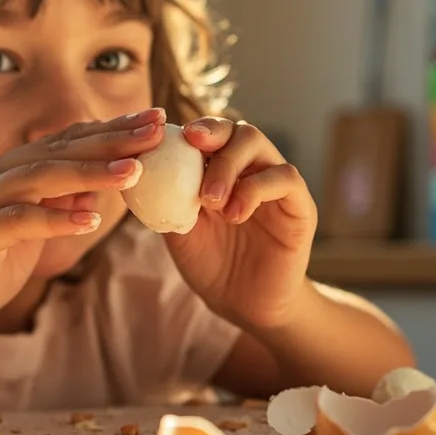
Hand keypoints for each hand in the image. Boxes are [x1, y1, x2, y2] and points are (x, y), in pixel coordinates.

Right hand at [0, 108, 166, 349]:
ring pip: (37, 178)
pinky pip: (16, 222)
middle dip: (110, 140)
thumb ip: (60, 203)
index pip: (63, 142)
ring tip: (132, 171)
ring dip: (88, 173)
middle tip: (155, 130)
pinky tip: (90, 219)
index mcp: (3, 171)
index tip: (155, 120)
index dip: (110, 129)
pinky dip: (54, 219)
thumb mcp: (31, 232)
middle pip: (55, 151)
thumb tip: (104, 180)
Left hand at [164, 118, 316, 332]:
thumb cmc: (211, 266)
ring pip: (263, 149)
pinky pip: (286, 178)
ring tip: (211, 201)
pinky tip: (235, 213)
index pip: (214, 134)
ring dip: (231, 166)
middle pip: (240, 132)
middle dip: (215, 139)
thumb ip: (166, 200)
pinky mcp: (300, 206)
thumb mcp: (180, 232)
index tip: (177, 136)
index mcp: (224, 171)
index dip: (197, 128)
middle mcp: (253, 171)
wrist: (244, 306)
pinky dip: (257, 188)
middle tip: (194, 154)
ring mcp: (278, 187)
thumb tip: (136, 172)